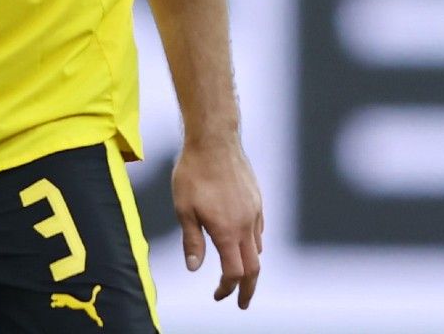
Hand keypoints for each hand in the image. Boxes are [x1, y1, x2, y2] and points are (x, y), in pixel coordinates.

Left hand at [171, 138, 263, 308]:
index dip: (227, 288)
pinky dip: (254, 243)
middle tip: (241, 302)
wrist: (214, 140)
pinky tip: (244, 241)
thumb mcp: (184, 209)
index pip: (234, 272)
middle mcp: (246, 225)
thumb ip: (192, 241)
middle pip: (253, 267)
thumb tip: (195, 268)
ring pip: (258, 248)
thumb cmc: (193, 173)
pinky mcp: (257, 199)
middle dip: (247, 288)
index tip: (218, 295)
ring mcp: (254, 211)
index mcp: (227, 231)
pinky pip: (259, 229)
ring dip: (250, 265)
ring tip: (239, 273)